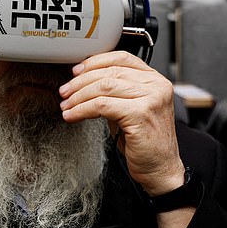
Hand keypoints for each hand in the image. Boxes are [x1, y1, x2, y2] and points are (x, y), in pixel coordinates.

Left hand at [59, 51, 183, 195]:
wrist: (161, 169)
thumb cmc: (146, 143)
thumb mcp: (130, 109)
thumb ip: (115, 93)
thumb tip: (84, 83)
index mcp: (155, 80)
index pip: (122, 58)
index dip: (95, 62)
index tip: (76, 71)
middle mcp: (156, 86)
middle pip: (110, 72)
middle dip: (80, 82)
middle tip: (65, 92)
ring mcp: (151, 99)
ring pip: (104, 87)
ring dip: (79, 96)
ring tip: (67, 106)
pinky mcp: (140, 114)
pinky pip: (102, 106)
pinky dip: (82, 110)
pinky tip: (73, 115)